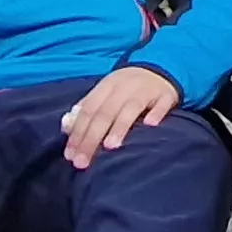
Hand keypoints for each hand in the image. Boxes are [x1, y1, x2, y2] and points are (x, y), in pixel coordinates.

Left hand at [59, 65, 182, 168]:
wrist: (159, 69)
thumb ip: (86, 110)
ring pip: (131, 108)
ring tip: (110, 146)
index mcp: (106, 86)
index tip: (70, 155)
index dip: (78, 132)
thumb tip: (66, 128)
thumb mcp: (105, 93)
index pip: (88, 110)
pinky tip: (151, 125)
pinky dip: (156, 113)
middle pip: (105, 112)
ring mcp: (146, 90)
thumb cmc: (126, 89)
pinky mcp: (166, 95)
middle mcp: (124, 87)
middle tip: (83, 162)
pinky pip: (161, 104)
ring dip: (120, 126)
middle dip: (92, 137)